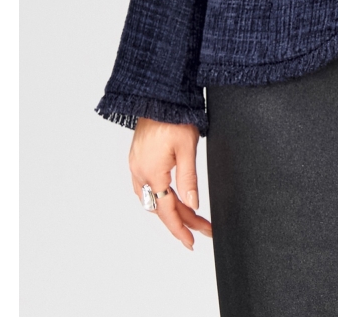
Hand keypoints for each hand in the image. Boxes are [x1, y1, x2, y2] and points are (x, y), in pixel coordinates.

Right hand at [129, 118, 212, 247]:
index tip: (191, 242)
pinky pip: (147, 186)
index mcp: (152, 173)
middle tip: (202, 229)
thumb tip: (193, 205)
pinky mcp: (136, 159)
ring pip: (152, 199)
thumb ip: (189, 178)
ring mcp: (136, 166)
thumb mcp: (187, 148)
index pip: (167, 211)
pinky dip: (160, 195)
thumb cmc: (174, 117)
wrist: (158, 95)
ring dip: (171, 208)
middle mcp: (140, 173)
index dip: (180, 229)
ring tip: (191, 216)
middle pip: (161, 207)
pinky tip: (171, 196)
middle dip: (181, 220)